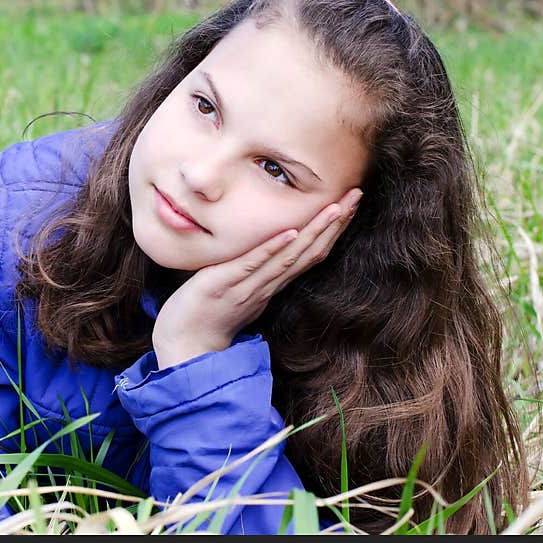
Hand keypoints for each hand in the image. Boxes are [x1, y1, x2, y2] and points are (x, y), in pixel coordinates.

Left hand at [152, 188, 362, 368]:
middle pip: (309, 252)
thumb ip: (255, 269)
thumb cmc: (208, 314)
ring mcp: (247, 287)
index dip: (332, 229)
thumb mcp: (238, 287)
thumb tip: (267, 245)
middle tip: (356, 195)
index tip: (350, 203)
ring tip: (335, 208)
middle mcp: (266, 285)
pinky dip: (272, 249)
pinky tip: (290, 232)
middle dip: (335, 223)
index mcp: (271, 284)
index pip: (310, 254)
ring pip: (288, 258)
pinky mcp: (224, 286)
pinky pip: (252, 266)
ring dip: (314, 232)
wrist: (185, 346)